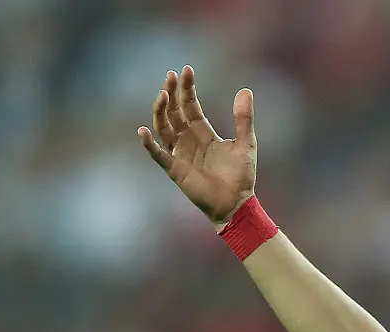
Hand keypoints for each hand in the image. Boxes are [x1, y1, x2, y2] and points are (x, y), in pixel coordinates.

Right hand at [138, 66, 256, 226]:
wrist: (237, 204)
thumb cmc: (241, 176)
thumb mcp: (246, 143)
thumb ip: (243, 118)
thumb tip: (245, 90)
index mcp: (203, 132)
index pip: (190, 105)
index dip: (187, 88)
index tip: (185, 70)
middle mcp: (188, 140)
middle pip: (174, 112)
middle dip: (171, 94)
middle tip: (170, 76)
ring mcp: (180, 154)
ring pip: (164, 128)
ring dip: (160, 112)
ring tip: (162, 95)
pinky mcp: (175, 170)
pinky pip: (159, 155)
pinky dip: (150, 144)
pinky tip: (144, 131)